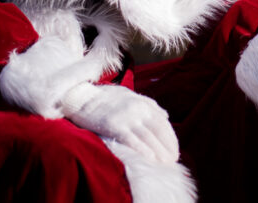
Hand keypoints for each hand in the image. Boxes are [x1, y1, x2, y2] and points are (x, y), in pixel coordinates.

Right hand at [61, 84, 179, 163]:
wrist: (82, 97)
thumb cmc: (106, 97)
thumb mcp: (130, 95)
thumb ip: (149, 104)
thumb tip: (165, 116)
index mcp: (143, 103)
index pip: (163, 123)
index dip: (171, 138)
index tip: (175, 150)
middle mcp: (138, 109)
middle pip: (158, 131)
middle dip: (167, 147)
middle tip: (172, 161)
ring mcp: (126, 117)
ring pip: (148, 137)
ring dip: (158, 152)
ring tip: (164, 163)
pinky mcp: (114, 125)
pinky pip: (132, 140)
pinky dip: (143, 150)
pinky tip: (150, 159)